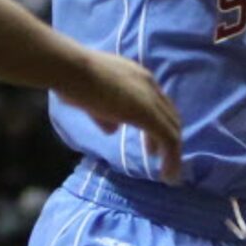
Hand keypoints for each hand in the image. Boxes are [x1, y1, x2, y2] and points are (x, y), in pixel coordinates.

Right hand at [60, 50, 182, 182]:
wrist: (71, 69)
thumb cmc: (74, 80)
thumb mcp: (91, 100)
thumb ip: (104, 115)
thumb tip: (113, 129)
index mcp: (137, 78)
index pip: (157, 104)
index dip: (158, 125)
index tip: (151, 145)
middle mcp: (149, 85)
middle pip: (170, 116)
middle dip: (167, 140)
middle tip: (159, 159)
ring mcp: (150, 99)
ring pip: (173, 130)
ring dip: (173, 154)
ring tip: (168, 174)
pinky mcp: (147, 113)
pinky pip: (169, 140)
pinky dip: (172, 159)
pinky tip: (167, 176)